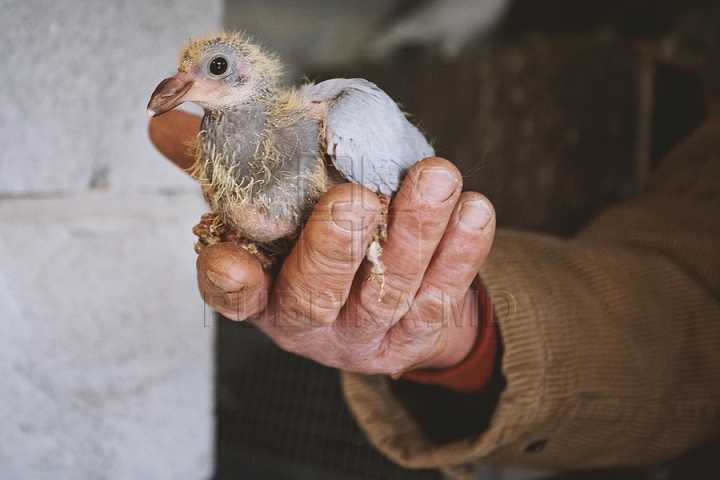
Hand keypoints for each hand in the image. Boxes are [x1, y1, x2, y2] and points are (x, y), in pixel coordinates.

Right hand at [149, 110, 495, 375]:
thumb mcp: (266, 205)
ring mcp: (365, 332)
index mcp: (263, 290)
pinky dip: (461, 253)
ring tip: (436, 178)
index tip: (230, 258)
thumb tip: (168, 121)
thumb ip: (226, 165)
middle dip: (335, 248)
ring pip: (388, 292)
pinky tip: (473, 209)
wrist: (379, 296)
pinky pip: (441, 296)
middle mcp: (309, 319)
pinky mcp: (416, 332)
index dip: (230, 281)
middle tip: (356, 200)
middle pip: (315, 296)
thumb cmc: (313, 240)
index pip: (234, 295)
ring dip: (415, 234)